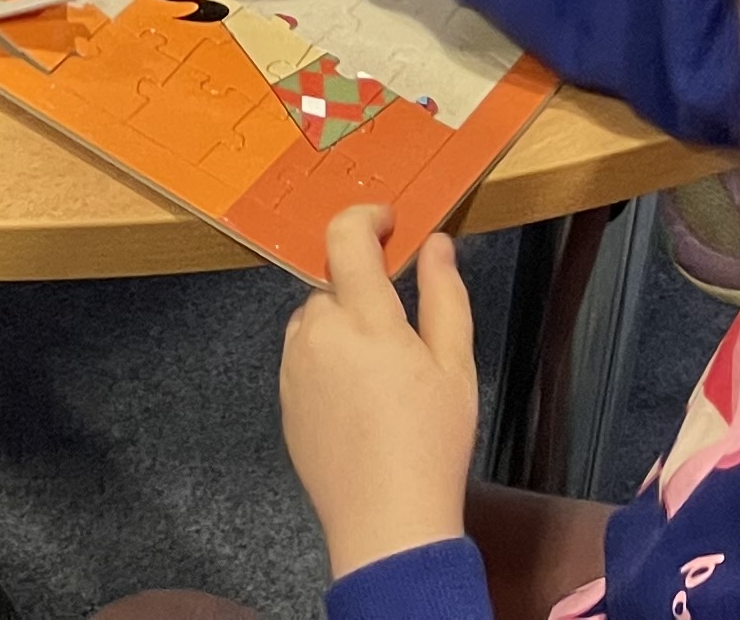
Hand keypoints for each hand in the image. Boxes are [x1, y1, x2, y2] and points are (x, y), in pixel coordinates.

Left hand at [281, 208, 475, 580]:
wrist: (386, 522)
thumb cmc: (429, 446)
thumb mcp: (456, 366)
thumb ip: (444, 295)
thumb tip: (436, 244)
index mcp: (364, 319)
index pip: (345, 238)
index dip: (365, 217)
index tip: (386, 221)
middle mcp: (318, 334)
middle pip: (335, 285)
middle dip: (365, 297)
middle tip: (405, 341)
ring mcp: (294, 367)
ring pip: (316, 321)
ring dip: (344, 329)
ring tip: (383, 382)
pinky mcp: (284, 398)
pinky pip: (304, 358)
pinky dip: (328, 362)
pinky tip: (360, 403)